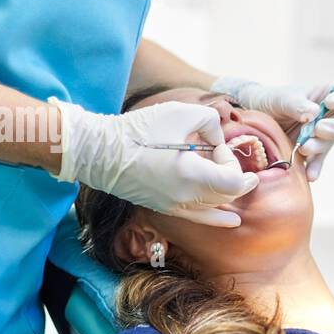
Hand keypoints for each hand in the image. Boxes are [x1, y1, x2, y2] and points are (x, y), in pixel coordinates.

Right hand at [51, 98, 256, 226]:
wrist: (100, 152)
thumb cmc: (139, 130)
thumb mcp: (180, 113)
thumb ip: (210, 121)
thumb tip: (218, 139)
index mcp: (191, 175)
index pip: (233, 181)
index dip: (233, 162)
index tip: (216, 145)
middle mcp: (186, 198)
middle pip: (227, 194)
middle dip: (233, 174)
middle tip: (224, 155)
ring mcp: (175, 206)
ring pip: (215, 205)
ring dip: (226, 190)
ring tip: (232, 179)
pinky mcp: (165, 208)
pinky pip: (199, 217)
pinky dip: (218, 218)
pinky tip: (232, 221)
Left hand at [210, 76, 333, 180]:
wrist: (254, 122)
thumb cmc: (271, 101)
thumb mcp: (281, 98)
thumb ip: (297, 104)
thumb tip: (315, 113)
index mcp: (329, 94)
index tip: (330, 103)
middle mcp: (332, 115)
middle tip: (319, 130)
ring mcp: (324, 136)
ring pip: (333, 143)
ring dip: (320, 147)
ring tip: (302, 148)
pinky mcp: (312, 153)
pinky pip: (319, 162)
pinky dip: (315, 168)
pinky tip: (309, 174)